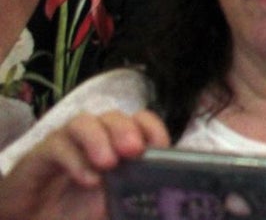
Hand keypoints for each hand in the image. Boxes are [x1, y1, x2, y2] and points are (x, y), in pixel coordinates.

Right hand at [0, 110, 168, 219]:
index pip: (140, 122)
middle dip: (127, 129)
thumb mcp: (110, 206)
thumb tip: (158, 195)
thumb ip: (132, 195)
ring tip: (109, 164)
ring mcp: (67, 143)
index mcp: (117, 146)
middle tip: (134, 151)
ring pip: (85, 122)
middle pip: (114, 117)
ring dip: (99, 138)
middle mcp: (95, 138)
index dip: (152, 128)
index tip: (161, 147)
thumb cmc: (75, 212)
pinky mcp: (42, 154)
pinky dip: (75, 159)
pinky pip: (58, 145)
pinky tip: (87, 179)